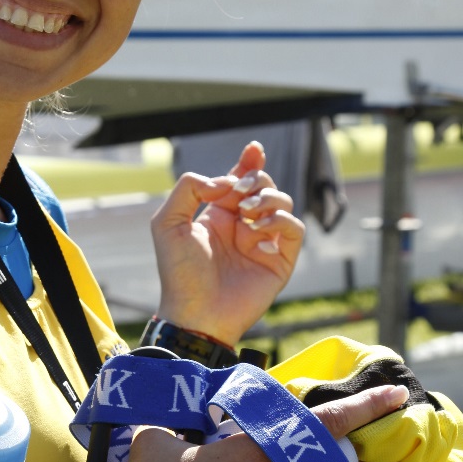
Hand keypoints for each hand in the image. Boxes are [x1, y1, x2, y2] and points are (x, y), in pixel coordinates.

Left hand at [151, 141, 304, 344]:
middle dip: (255, 180)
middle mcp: (243, 226)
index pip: (240, 180)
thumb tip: (224, 180)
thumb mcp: (168, 223)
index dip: (249, 162)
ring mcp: (264, 242)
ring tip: (248, 214)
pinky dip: (281, 222)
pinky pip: (294, 228)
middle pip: (264, 185)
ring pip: (283, 201)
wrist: (196, 312)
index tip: (254, 149)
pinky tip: (259, 235)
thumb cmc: (179, 272)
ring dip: (268, 198)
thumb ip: (188, 188)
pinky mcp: (280, 260)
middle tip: (239, 195)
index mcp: (219, 215)